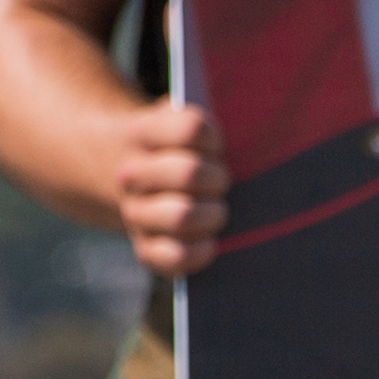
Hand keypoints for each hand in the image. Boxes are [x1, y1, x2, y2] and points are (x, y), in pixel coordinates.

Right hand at [112, 99, 230, 275]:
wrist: (139, 181)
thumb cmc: (180, 150)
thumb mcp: (184, 121)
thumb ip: (206, 124)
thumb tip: (247, 135)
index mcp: (142, 133)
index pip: (190, 130)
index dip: (215, 140)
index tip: (217, 146)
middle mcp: (132, 174)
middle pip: (190, 173)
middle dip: (218, 178)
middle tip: (221, 182)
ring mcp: (135, 213)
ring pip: (182, 215)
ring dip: (212, 214)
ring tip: (216, 210)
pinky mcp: (145, 249)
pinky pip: (176, 256)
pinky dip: (201, 252)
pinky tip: (211, 242)